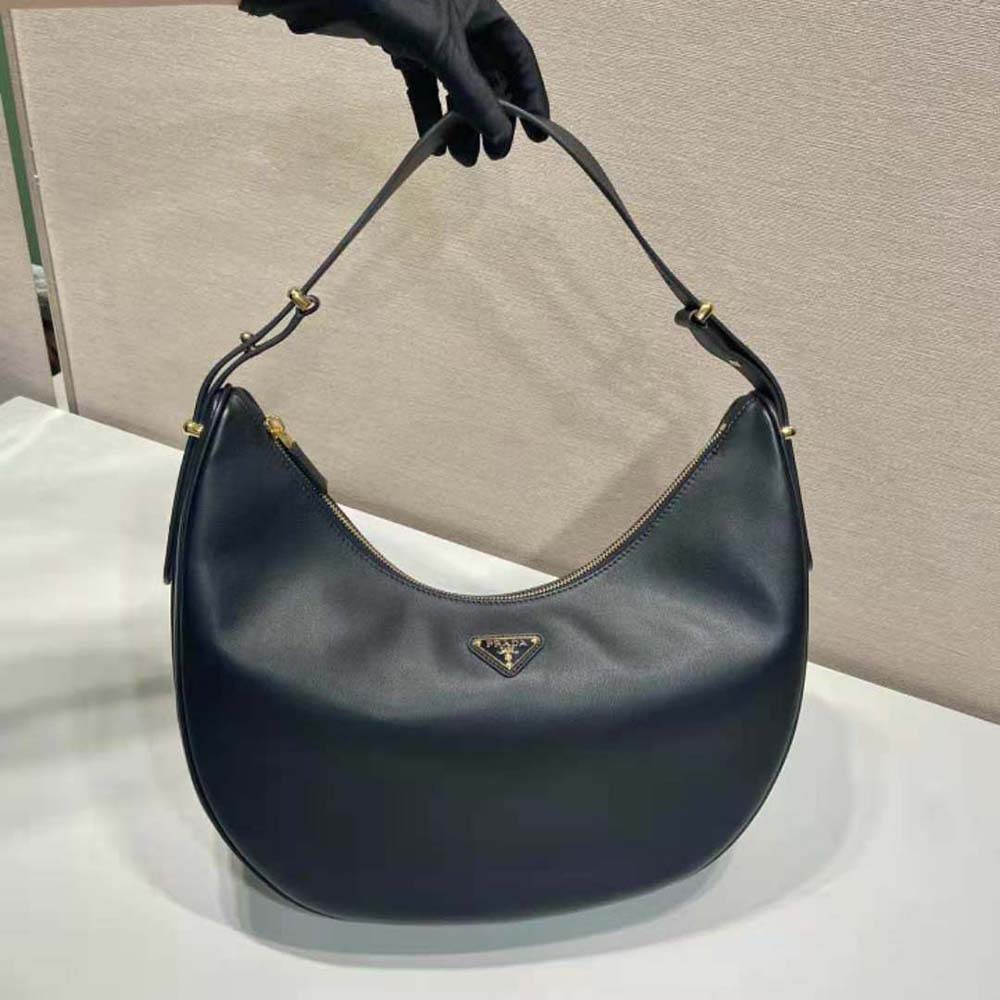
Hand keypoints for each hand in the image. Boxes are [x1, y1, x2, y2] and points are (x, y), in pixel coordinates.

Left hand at [240, 0, 548, 166]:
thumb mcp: (441, 49)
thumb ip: (472, 93)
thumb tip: (502, 135)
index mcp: (480, 8)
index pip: (517, 57)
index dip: (530, 95)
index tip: (536, 135)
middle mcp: (461, 19)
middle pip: (488, 76)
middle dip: (491, 117)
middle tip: (493, 155)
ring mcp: (430, 34)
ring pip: (455, 86)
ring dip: (461, 124)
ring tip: (462, 160)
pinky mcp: (402, 46)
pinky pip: (424, 87)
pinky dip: (429, 116)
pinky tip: (434, 145)